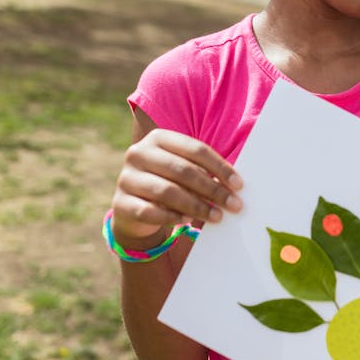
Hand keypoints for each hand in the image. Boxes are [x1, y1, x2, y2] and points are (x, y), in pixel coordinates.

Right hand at [111, 128, 242, 246]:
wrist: (135, 209)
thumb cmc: (171, 184)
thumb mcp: (185, 172)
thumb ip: (205, 172)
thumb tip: (236, 186)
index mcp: (158, 138)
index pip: (195, 149)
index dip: (220, 167)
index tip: (239, 185)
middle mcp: (138, 153)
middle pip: (183, 170)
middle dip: (212, 189)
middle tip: (234, 205)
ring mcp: (127, 178)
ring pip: (167, 191)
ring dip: (197, 206)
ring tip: (217, 216)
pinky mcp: (120, 203)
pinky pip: (150, 211)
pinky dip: (172, 217)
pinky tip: (187, 221)